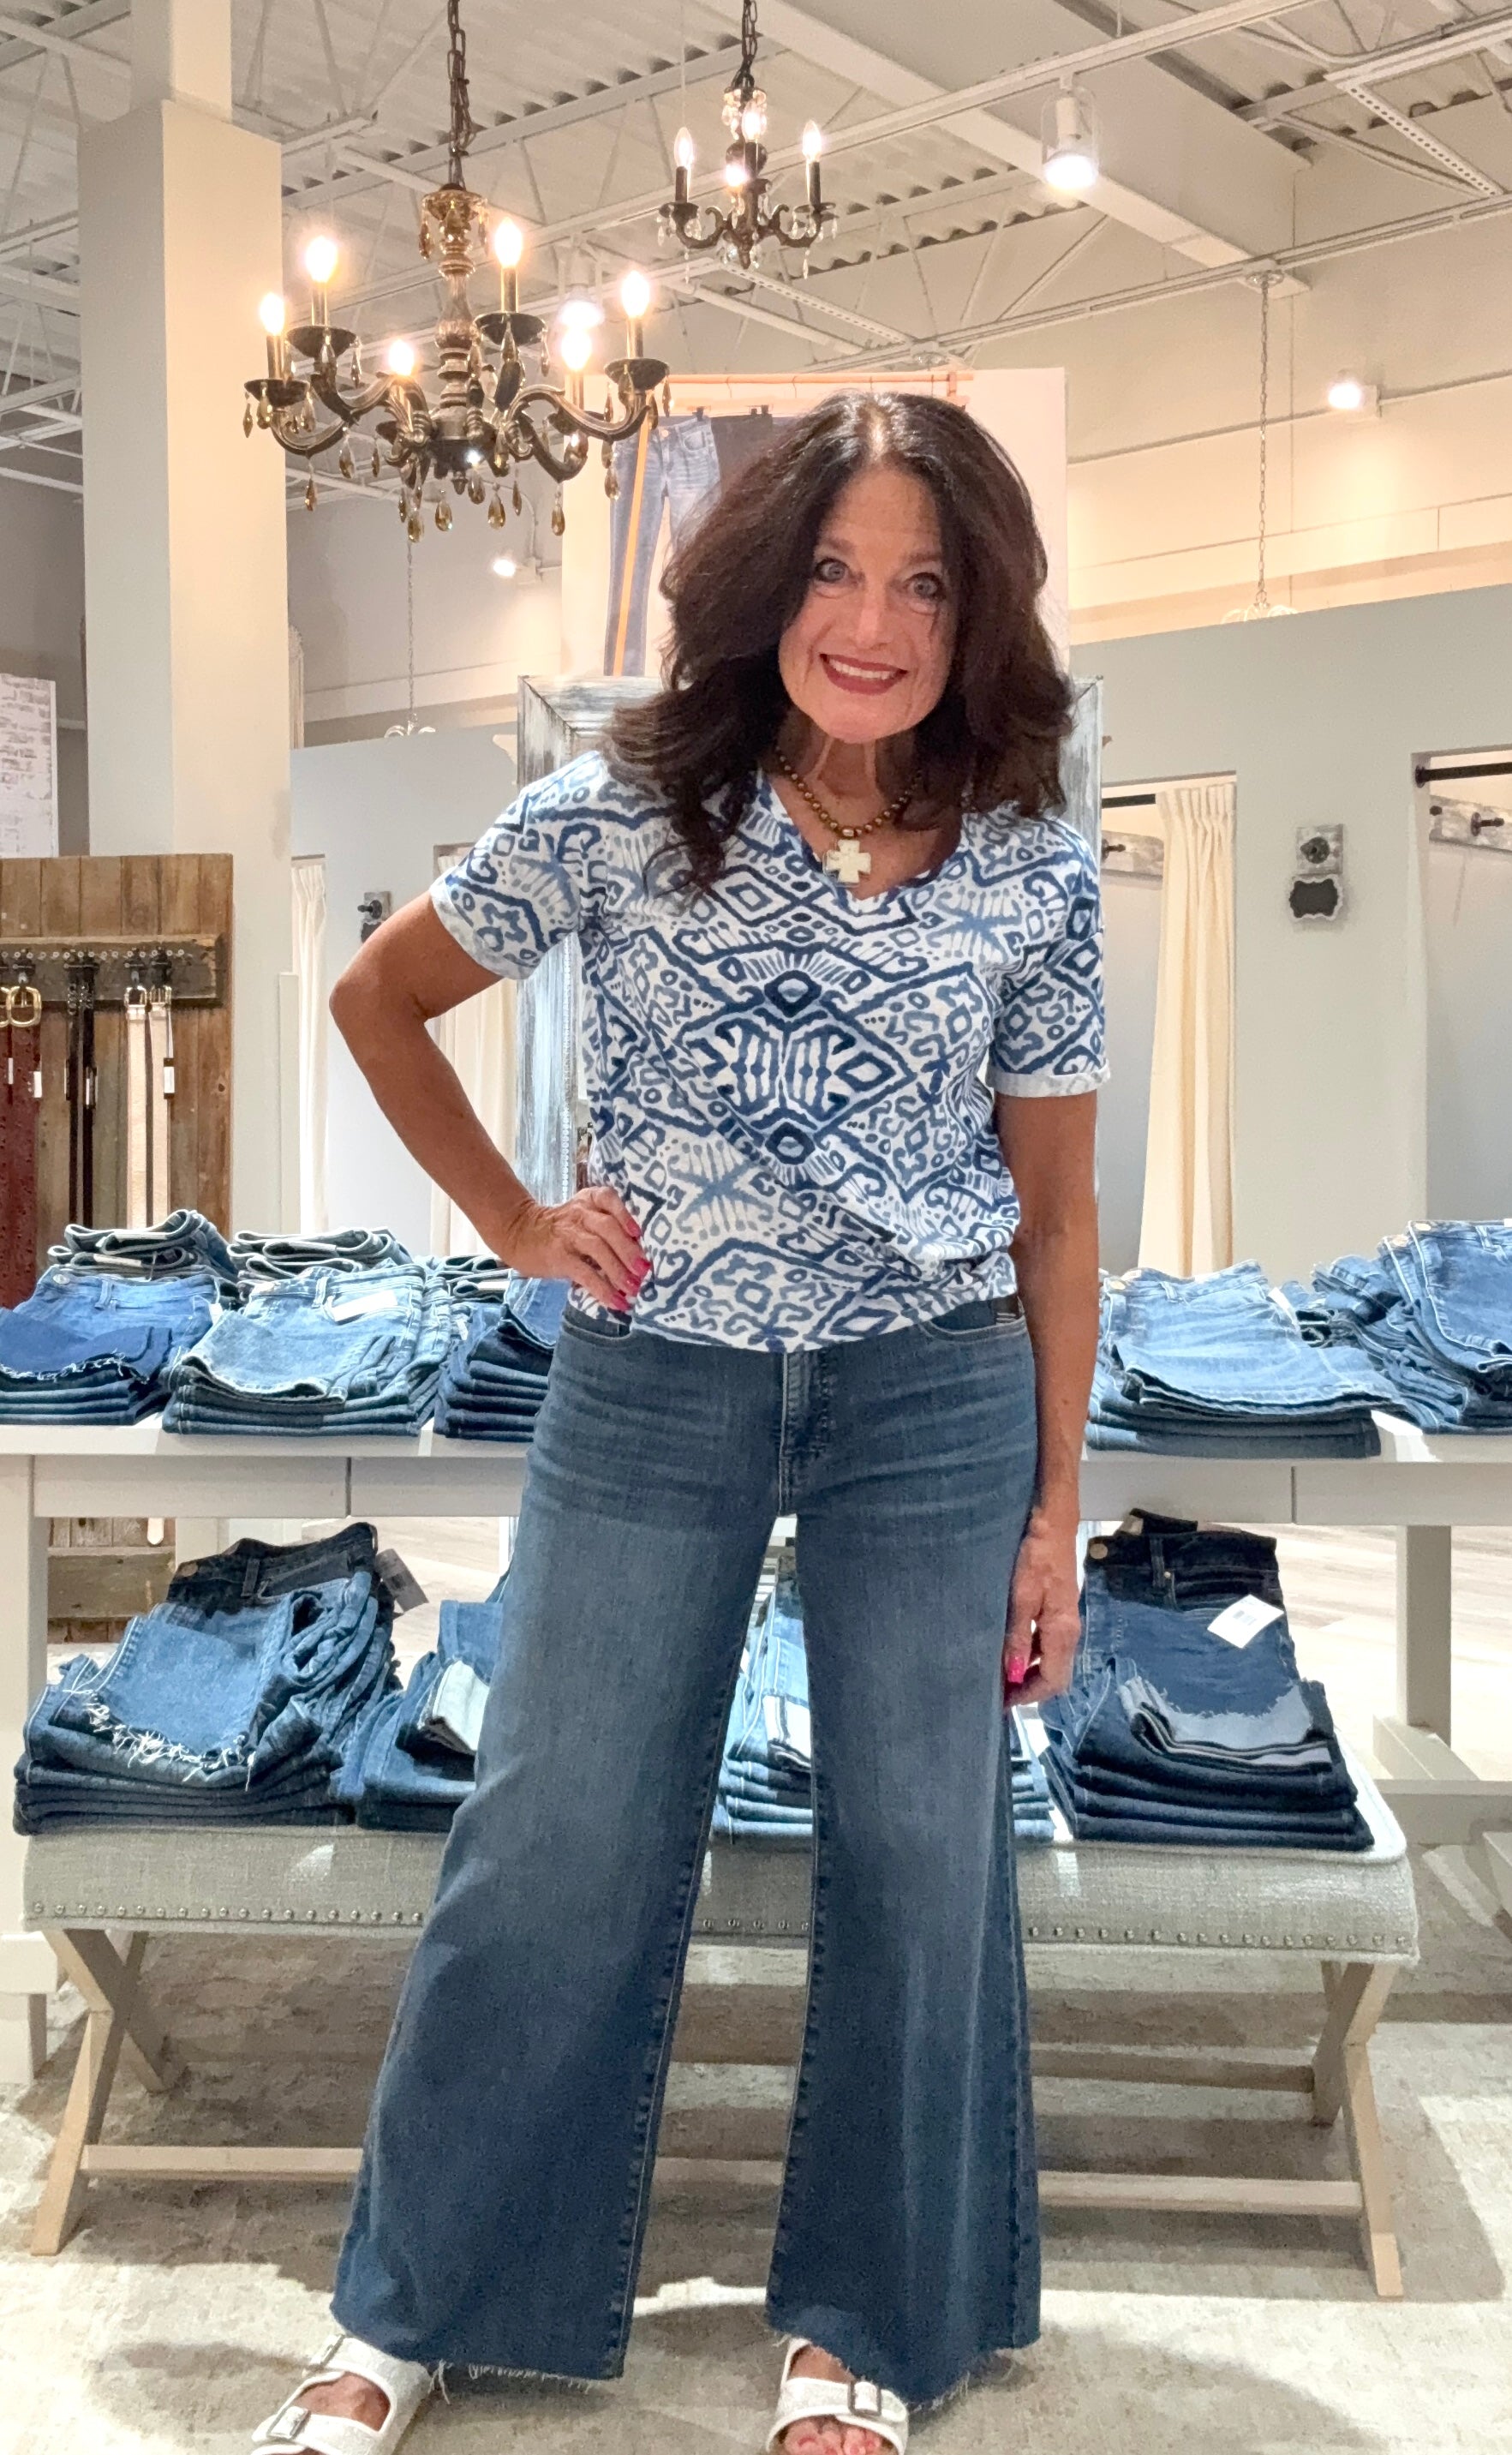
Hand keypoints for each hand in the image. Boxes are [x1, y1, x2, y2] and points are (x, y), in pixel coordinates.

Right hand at [496, 1186, 648, 1311]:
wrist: (519, 1232)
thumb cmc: (560, 1228)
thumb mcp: (581, 1216)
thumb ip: (607, 1226)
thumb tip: (640, 1256)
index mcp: (589, 1201)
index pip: (609, 1199)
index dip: (626, 1215)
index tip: (639, 1233)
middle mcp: (580, 1214)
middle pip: (608, 1228)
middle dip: (629, 1250)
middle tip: (644, 1271)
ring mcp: (568, 1235)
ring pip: (598, 1250)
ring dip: (619, 1272)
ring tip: (634, 1289)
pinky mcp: (559, 1257)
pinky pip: (585, 1273)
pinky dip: (602, 1289)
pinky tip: (616, 1302)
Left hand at [1003, 1504, 1080, 1706]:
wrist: (1052, 1521)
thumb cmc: (1035, 1555)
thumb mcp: (1020, 1596)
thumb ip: (1017, 1637)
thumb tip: (1013, 1675)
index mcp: (1063, 1631)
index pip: (1053, 1682)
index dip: (1028, 1697)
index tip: (1001, 1703)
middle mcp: (1069, 1631)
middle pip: (1054, 1676)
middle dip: (1027, 1689)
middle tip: (995, 1692)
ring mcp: (1065, 1620)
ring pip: (1050, 1661)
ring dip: (1027, 1672)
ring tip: (996, 1674)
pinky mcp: (1057, 1609)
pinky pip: (1046, 1644)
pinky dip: (1028, 1654)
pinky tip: (1007, 1649)